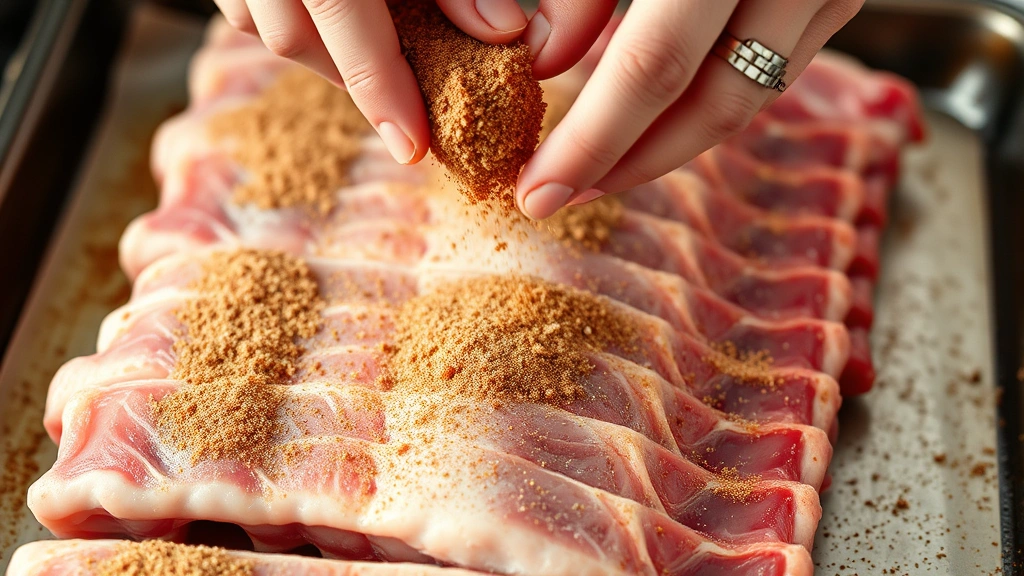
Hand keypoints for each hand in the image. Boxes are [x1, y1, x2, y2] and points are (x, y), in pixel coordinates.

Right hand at [212, 0, 531, 165]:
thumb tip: (501, 33)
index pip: (342, 11)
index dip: (378, 85)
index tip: (413, 144)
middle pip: (294, 35)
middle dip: (353, 79)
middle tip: (407, 110)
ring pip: (263, 24)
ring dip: (323, 55)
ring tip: (380, 68)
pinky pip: (244, 2)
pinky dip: (295, 22)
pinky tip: (337, 25)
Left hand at [515, 0, 865, 218]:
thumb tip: (547, 63)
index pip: (652, 67)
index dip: (593, 143)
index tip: (538, 192)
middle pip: (717, 104)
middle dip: (633, 164)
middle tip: (564, 198)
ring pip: (751, 97)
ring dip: (672, 144)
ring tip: (601, 169)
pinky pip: (771, 67)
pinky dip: (710, 100)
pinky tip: (655, 117)